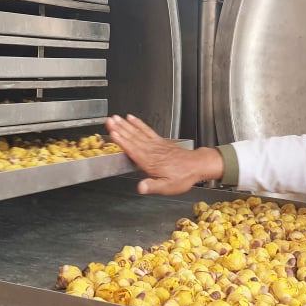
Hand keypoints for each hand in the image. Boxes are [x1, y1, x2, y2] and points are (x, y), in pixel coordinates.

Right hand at [105, 114, 223, 194]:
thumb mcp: (168, 186)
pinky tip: (131, 118)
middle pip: (132, 138)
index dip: (121, 141)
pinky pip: (146, 130)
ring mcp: (155, 144)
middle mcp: (151, 151)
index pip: (132, 150)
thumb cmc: (182, 177)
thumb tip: (141, 188)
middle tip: (109, 121)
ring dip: (125, 125)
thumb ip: (152, 186)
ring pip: (137, 132)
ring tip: (115, 118)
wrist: (197, 165)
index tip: (112, 133)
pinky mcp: (159, 141)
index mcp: (150, 162)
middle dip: (119, 129)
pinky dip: (138, 123)